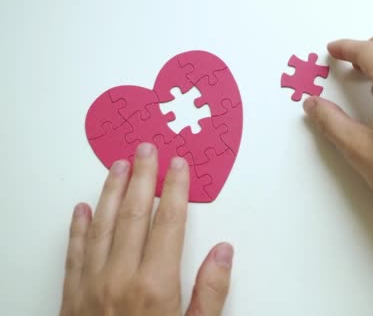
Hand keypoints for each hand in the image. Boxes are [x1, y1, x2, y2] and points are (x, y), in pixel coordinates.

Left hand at [60, 143, 232, 315]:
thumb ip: (210, 292)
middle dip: (142, 178)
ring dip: (111, 192)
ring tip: (118, 167)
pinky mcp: (72, 297)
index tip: (178, 166)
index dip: (175, 190)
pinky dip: (78, 228)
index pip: (169, 223)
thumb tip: (223, 252)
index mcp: (156, 285)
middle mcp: (121, 278)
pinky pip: (75, 253)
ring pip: (102, 227)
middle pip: (134, 215)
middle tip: (146, 151)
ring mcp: (92, 285)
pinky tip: (82, 209)